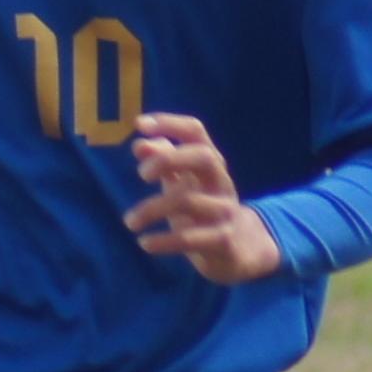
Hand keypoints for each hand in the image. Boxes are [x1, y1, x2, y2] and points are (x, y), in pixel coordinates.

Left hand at [124, 113, 282, 284]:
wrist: (241, 248)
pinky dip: (164, 241)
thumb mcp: (183, 182)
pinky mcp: (222, 240)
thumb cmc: (204, 208)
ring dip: (151, 209)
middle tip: (141, 174)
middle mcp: (221, 182)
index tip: (139, 125)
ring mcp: (225, 211)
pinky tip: (145, 243)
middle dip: (169, 159)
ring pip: (188, 201)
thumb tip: (140, 145)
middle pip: (204, 157)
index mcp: (210, 163)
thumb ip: (163, 162)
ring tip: (130, 221)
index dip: (169, 123)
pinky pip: (190, 239)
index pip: (195, 131)